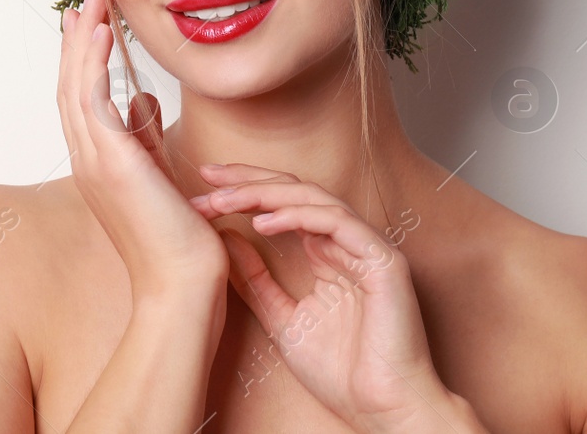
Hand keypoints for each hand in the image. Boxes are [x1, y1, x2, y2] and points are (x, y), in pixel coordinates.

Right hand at [56, 0, 228, 307]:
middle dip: (78, 37)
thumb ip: (144, 136)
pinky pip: (92, 100)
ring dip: (84, 38)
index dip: (80, 56)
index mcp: (97, 162)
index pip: (81, 97)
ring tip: (93, 0)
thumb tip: (139, 97)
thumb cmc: (177, 239)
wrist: (183, 284)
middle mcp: (87, 158)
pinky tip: (102, 33)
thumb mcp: (159, 174)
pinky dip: (92, 62)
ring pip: (75, 86)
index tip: (87, 19)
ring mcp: (93, 160)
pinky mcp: (109, 162)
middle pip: (70, 84)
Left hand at [190, 163, 461, 432]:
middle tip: (207, 176)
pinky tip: (263, 222)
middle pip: (295, 191)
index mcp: (327, 254)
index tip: (203, 189)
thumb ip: (256, 280)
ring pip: (313, 199)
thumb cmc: (342, 374)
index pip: (283, 205)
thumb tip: (225, 238)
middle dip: (248, 179)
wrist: (383, 411)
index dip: (244, 190)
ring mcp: (368, 249)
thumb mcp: (282, 319)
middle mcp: (348, 244)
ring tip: (225, 200)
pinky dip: (298, 217)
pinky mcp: (383, 261)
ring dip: (265, 194)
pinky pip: (338, 223)